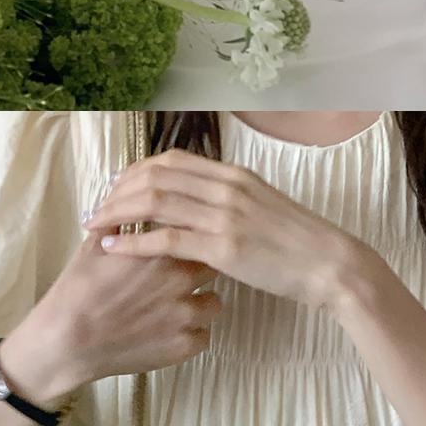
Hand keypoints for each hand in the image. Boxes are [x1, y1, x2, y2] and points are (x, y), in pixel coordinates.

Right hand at [6, 223, 223, 407]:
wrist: (66, 340)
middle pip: (212, 265)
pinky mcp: (184, 346)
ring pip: (215, 303)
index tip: (182, 246)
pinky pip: (204, 336)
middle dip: (200, 269)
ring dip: (200, 303)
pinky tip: (170, 332)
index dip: (190, 240)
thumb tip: (125, 205)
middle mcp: (181, 279)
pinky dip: (191, 334)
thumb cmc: (76, 292)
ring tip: (177, 308)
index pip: (197, 233)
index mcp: (160, 249)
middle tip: (179, 278)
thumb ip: (117, 224)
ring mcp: (186, 315)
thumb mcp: (93, 247)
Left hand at [96, 149, 353, 315]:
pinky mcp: (223, 247)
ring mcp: (224, 215)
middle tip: (96, 209)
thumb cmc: (297, 244)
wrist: (330, 265)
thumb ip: (230, 201)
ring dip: (117, 212)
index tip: (115, 188)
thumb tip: (201, 203)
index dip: (135, 172)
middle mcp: (225, 187)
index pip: (171, 161)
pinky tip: (112, 248)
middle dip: (117, 191)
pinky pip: (165, 239)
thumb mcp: (263, 208)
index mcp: (233, 175)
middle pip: (154, 176)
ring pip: (154, 202)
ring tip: (94, 226)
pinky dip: (133, 242)